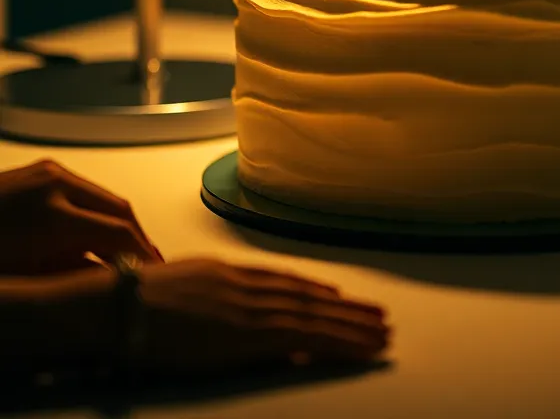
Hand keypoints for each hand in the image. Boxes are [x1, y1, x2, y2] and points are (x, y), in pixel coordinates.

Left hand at [0, 159, 161, 275]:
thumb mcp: (25, 278)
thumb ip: (73, 275)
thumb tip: (111, 279)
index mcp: (52, 217)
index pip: (118, 233)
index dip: (142, 255)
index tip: (154, 273)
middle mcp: (57, 185)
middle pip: (120, 208)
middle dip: (139, 236)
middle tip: (153, 263)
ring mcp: (50, 171)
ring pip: (105, 196)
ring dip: (120, 223)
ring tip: (128, 252)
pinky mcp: (43, 168)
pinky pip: (84, 189)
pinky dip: (97, 210)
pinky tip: (97, 234)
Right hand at [39, 258, 389, 376]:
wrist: (117, 304)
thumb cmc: (133, 301)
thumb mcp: (182, 288)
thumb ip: (212, 298)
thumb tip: (229, 318)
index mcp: (230, 273)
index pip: (286, 282)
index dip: (319, 293)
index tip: (345, 300)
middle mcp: (248, 285)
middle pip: (309, 298)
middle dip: (348, 311)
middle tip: (382, 319)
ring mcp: (250, 307)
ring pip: (315, 316)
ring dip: (352, 327)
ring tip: (380, 334)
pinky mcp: (249, 332)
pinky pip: (303, 336)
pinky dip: (334, 340)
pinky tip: (353, 346)